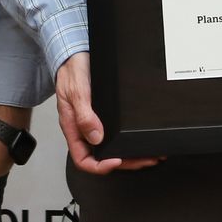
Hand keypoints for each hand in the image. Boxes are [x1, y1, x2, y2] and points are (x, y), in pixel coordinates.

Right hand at [55, 53, 159, 174]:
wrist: (76, 55)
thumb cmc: (71, 73)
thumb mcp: (76, 93)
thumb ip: (84, 116)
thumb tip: (96, 137)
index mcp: (73, 129)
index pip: (83, 159)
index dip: (100, 165)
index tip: (117, 160)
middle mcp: (84, 130)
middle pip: (103, 157)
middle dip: (126, 162)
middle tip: (146, 160)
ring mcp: (94, 123)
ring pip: (112, 147)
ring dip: (131, 154)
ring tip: (150, 155)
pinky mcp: (104, 116)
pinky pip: (116, 133)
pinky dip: (128, 139)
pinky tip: (139, 140)